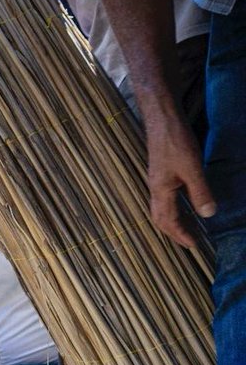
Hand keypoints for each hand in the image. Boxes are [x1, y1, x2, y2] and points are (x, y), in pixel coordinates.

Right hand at [141, 108, 215, 248]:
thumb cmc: (175, 142)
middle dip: (173, 233)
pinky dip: (172, 210)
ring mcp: (156, 182)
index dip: (181, 235)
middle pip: (159, 220)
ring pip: (160, 211)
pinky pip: (163, 200)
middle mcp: (155, 190)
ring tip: (185, 228)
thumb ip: (200, 192)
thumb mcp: (192, 168)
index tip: (194, 245)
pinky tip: (182, 205)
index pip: (169, 222)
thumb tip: (209, 214)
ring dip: (171, 222)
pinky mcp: (160, 174)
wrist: (161, 119)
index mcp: (161, 192)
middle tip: (188, 241)